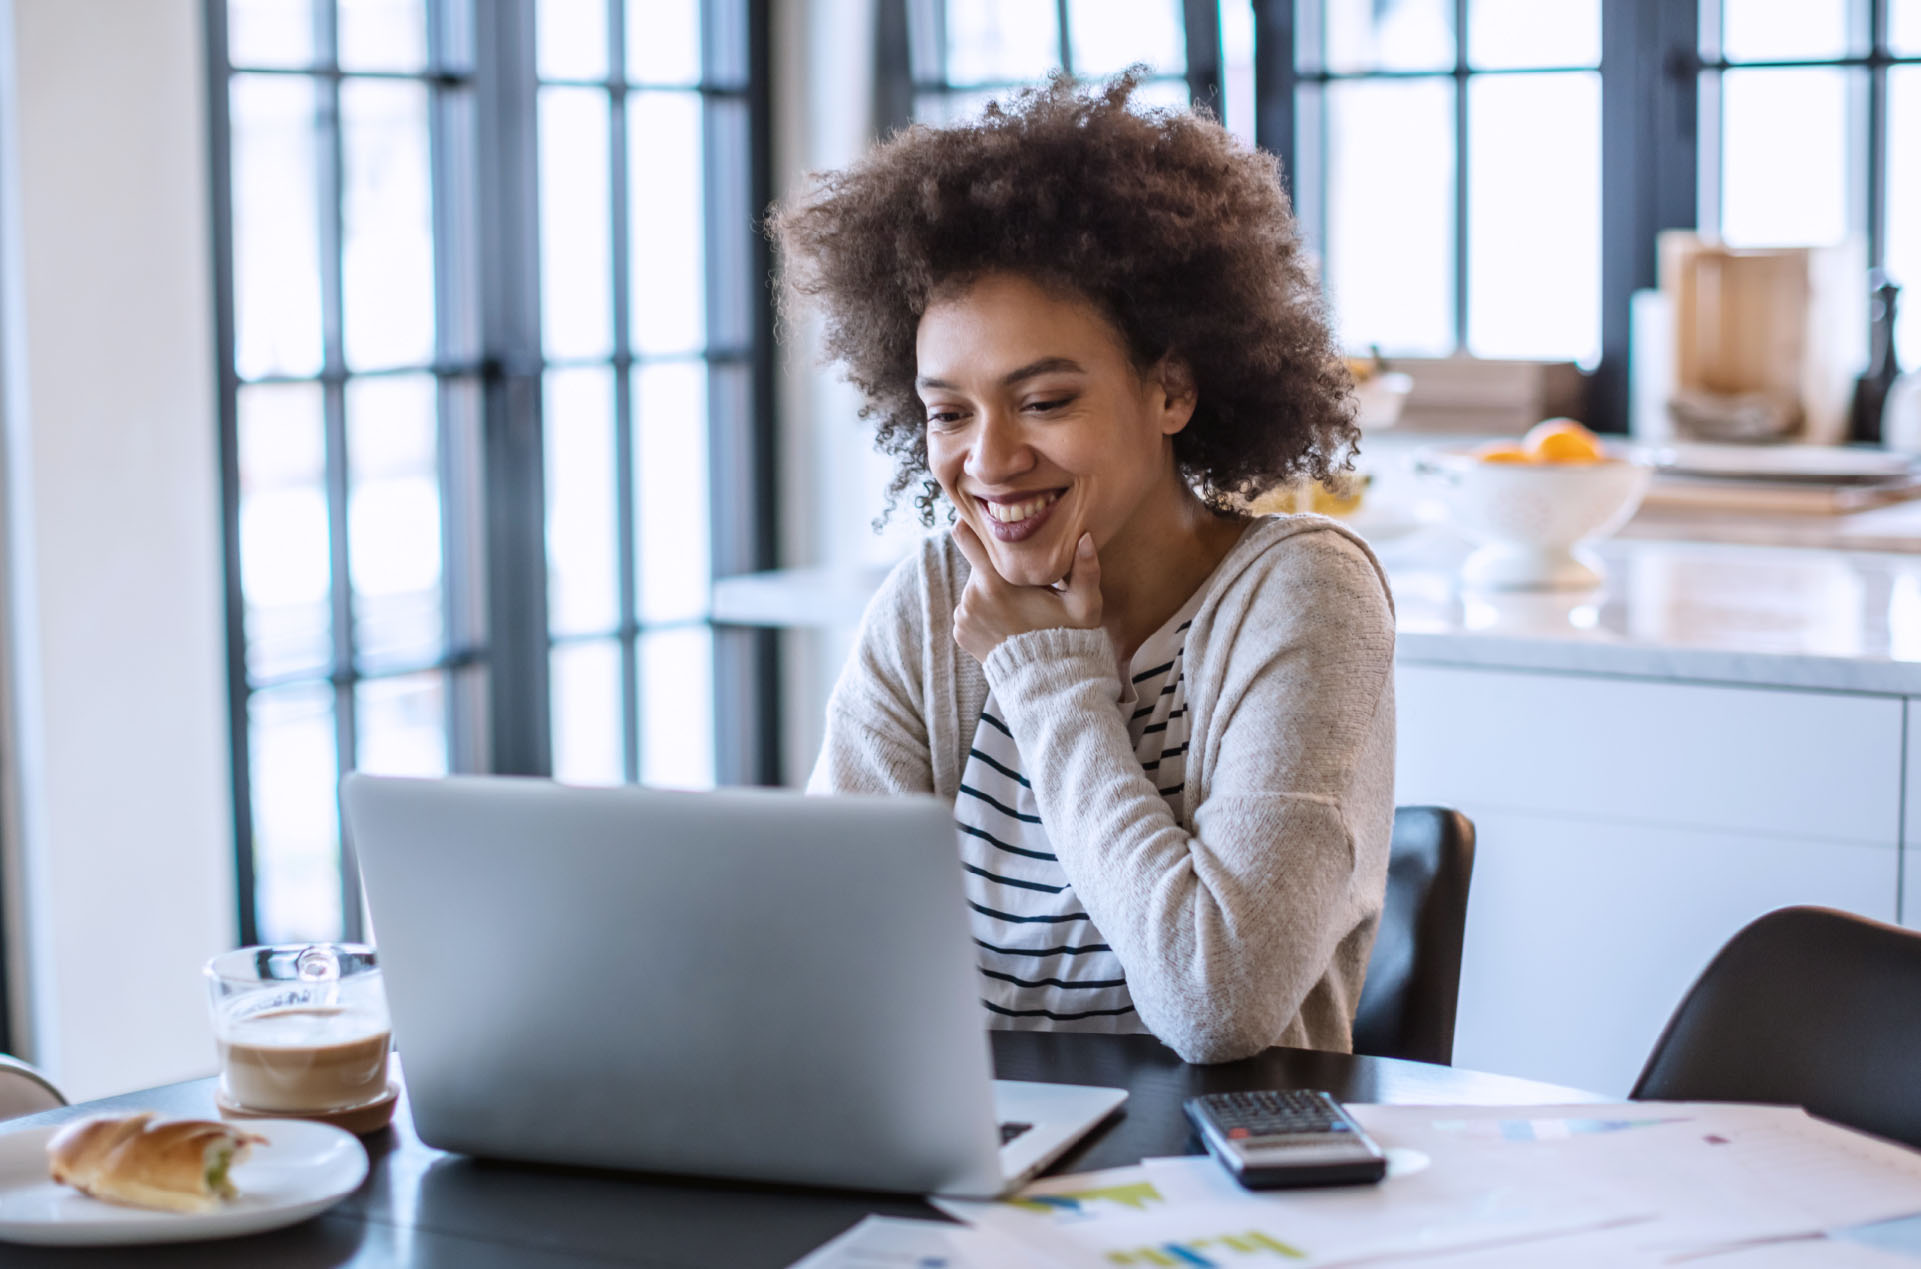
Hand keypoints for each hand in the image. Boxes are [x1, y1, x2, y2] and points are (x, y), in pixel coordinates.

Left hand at [949, 521, 1102, 662]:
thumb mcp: (1084, 604)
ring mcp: (964, 616)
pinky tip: (1007, 624)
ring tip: (1017, 609)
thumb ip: (1086, 569)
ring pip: (974, 588)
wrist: (1048, 681)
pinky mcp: (960, 633)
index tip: (981, 522)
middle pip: (977, 565)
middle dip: (995, 568)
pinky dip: (983, 613)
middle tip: (1022, 584)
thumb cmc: (1069, 636)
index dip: (972, 526)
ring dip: (990, 592)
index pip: (966, 537)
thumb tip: (1086, 536)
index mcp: (996, 581)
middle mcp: (972, 596)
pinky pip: (969, 611)